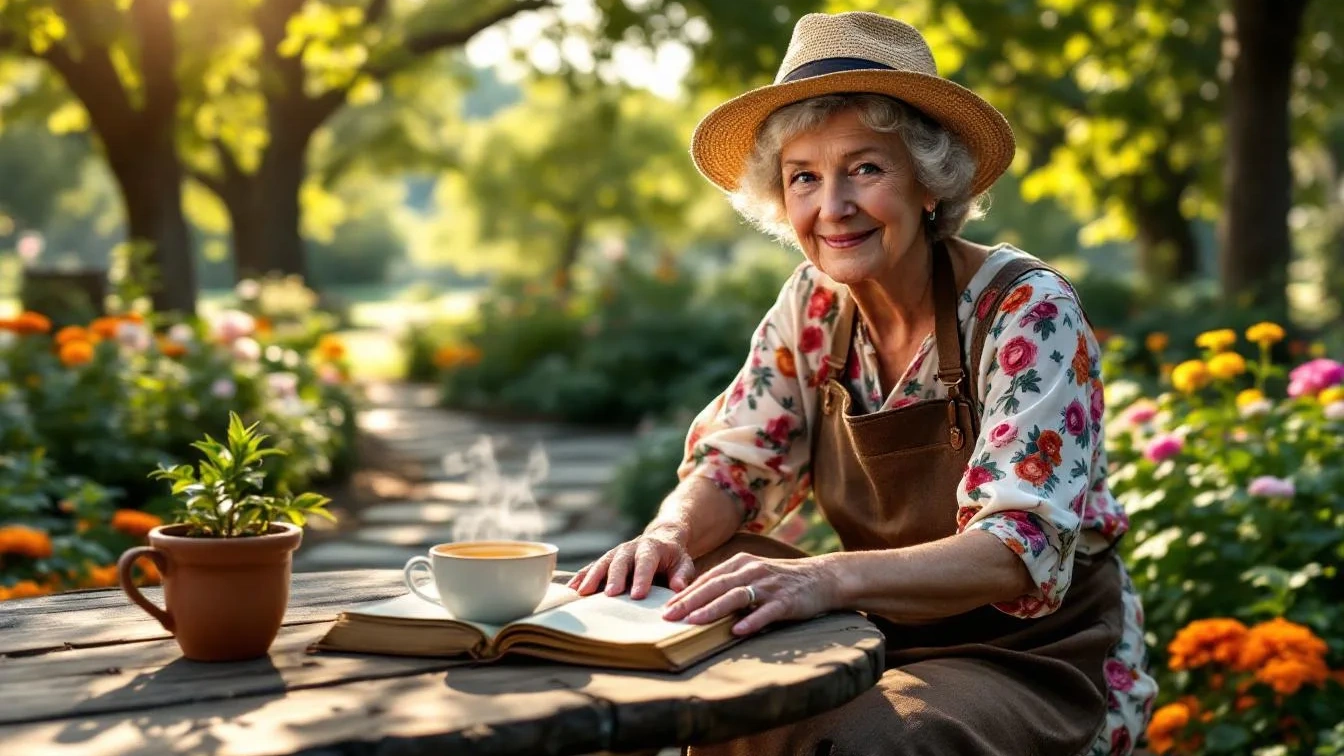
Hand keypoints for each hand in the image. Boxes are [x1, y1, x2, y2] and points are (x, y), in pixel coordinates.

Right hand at [567, 524, 695, 599]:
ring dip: (592, 577)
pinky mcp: (606, 561)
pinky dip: (581, 578)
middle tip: (611, 595)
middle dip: (614, 578)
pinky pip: (591, 568)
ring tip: (583, 593)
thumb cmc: (673, 558)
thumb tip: (678, 588)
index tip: (638, 595)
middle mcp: (630, 548)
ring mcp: (616, 553)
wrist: (661, 539)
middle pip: (620, 562)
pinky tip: (571, 590)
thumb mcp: (684, 563)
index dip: (641, 577)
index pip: (646, 562)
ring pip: (602, 563)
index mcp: (651, 548)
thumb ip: (682, 575)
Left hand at [661, 553, 840, 635]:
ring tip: (693, 622)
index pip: (707, 580)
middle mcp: (752, 571)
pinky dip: (751, 621)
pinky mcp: (787, 601)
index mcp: (740, 563)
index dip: (685, 595)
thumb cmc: (780, 580)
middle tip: (669, 617)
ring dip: (713, 609)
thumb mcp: (751, 574)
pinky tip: (737, 631)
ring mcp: (769, 585)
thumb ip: (728, 584)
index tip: (665, 610)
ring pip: (736, 596)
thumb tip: (696, 601)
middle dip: (690, 602)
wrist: (822, 578)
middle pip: (715, 586)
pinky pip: (766, 612)